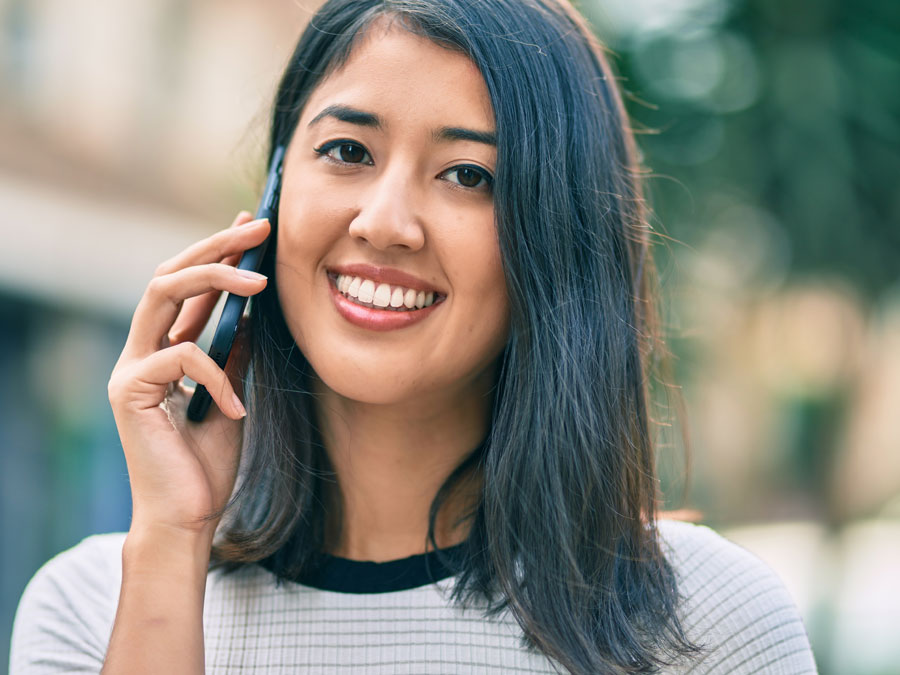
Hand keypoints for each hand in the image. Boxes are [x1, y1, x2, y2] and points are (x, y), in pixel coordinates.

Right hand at [108, 212, 270, 541]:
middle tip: (257, 228)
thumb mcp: (232, 395)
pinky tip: (238, 407)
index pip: (186, 286)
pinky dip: (217, 376)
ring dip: (213, 278)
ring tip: (261, 281)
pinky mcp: (130, 392)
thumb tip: (250, 313)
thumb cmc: (207, 463)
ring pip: (161, 294)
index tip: (252, 226)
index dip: (217, 252)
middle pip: (168, 274)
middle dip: (214, 246)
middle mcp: (140, 352)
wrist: (188, 518)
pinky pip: (180, 358)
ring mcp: (130, 369)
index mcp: (162, 350)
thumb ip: (232, 355)